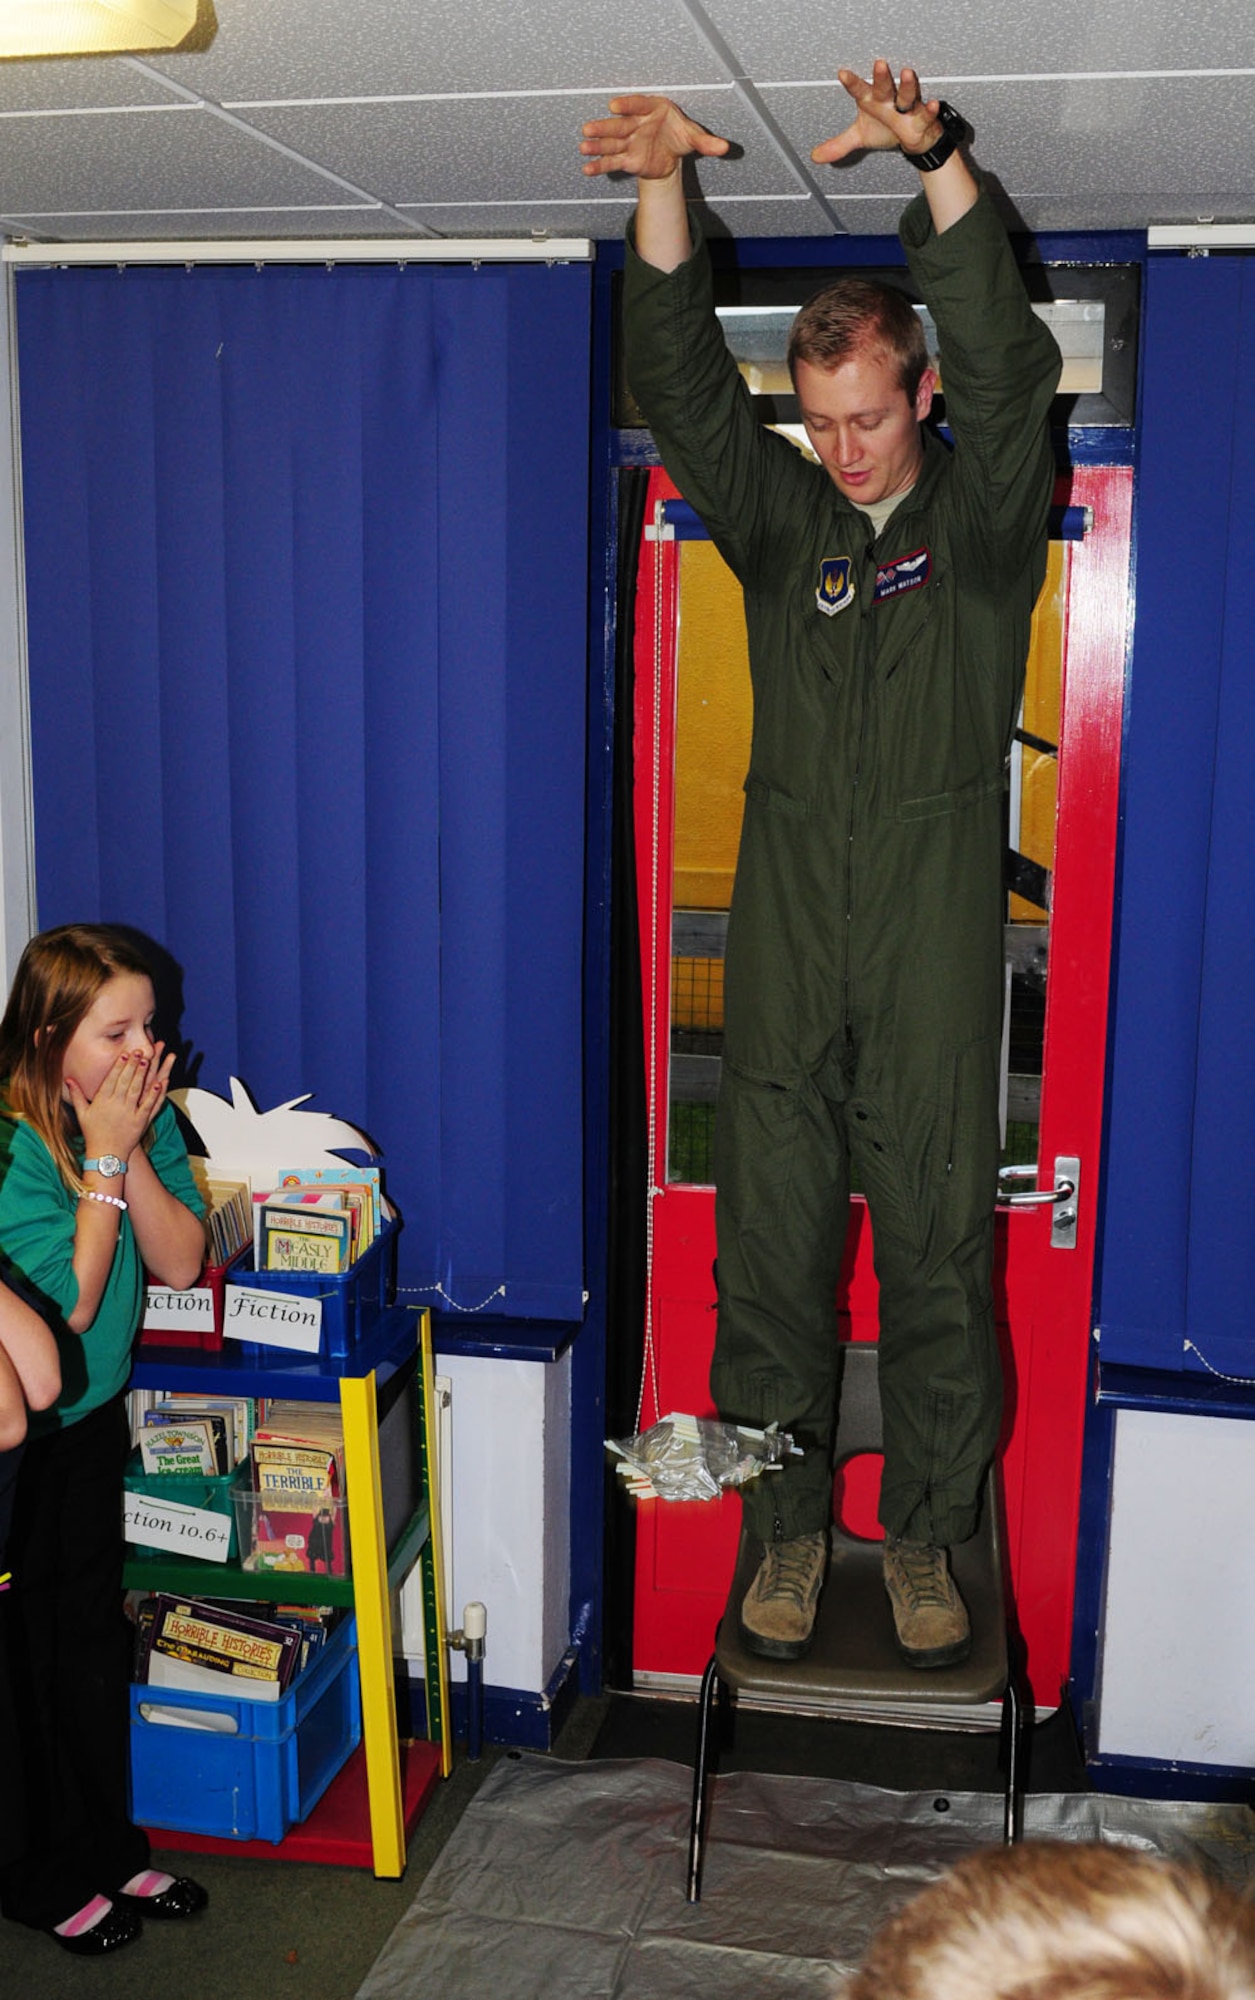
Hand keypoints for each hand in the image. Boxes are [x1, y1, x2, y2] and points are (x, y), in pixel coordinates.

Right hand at [66, 1041, 174, 1163]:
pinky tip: (160, 1082)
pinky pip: (148, 1105)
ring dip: (143, 1074)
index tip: (124, 1054)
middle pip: (125, 1081)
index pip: (111, 1080)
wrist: (105, 1155)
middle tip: (140, 1051)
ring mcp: (128, 1113)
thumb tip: (68, 1079)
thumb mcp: (82, 1113)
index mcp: (101, 1101)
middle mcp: (115, 1105)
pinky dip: (154, 1094)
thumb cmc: (93, 1134)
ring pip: (136, 1090)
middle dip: (133, 1065)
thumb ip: (76, 1095)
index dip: (118, 1066)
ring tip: (148, 1060)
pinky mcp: (140, 1122)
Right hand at [580, 95, 729, 181]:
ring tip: (583, 147)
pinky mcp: (627, 159)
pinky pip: (612, 161)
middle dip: (605, 127)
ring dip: (597, 145)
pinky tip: (587, 168)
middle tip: (589, 127)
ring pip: (612, 143)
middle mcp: (637, 124)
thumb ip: (707, 142)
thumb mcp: (694, 138)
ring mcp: (630, 141)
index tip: (615, 106)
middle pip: (620, 125)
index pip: (639, 104)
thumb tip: (725, 148)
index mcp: (654, 110)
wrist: (671, 154)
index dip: (627, 105)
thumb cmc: (679, 136)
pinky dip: (600, 166)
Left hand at [811, 60, 942, 165]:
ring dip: (907, 85)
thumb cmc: (885, 127)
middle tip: (879, 64)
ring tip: (907, 73)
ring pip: (907, 94)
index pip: (860, 90)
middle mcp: (889, 100)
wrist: (910, 137)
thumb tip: (815, 156)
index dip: (852, 83)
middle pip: (884, 86)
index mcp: (872, 100)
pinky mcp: (921, 118)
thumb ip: (839, 144)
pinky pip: (926, 114)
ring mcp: (906, 107)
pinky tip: (932, 104)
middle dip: (881, 77)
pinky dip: (930, 110)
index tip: (842, 74)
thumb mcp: (860, 136)